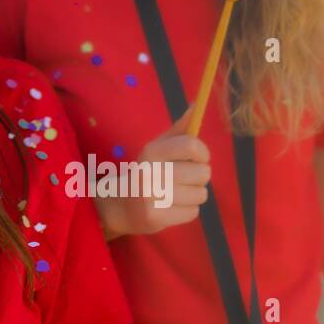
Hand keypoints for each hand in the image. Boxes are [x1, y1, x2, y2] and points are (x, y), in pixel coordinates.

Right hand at [97, 109, 210, 238]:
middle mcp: (150, 172)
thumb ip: (179, 129)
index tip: (198, 157)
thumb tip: (196, 105)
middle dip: (198, 176)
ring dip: (194, 194)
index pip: (192, 146)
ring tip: (176, 193)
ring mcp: (152, 197)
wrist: (120, 205)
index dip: (203, 152)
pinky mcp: (156, 218)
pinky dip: (187, 210)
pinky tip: (172, 206)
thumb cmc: (145, 171)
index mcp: (151, 151)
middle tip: (183, 178)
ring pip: (201, 194)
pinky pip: (193, 212)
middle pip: (202, 173)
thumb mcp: (158, 147)